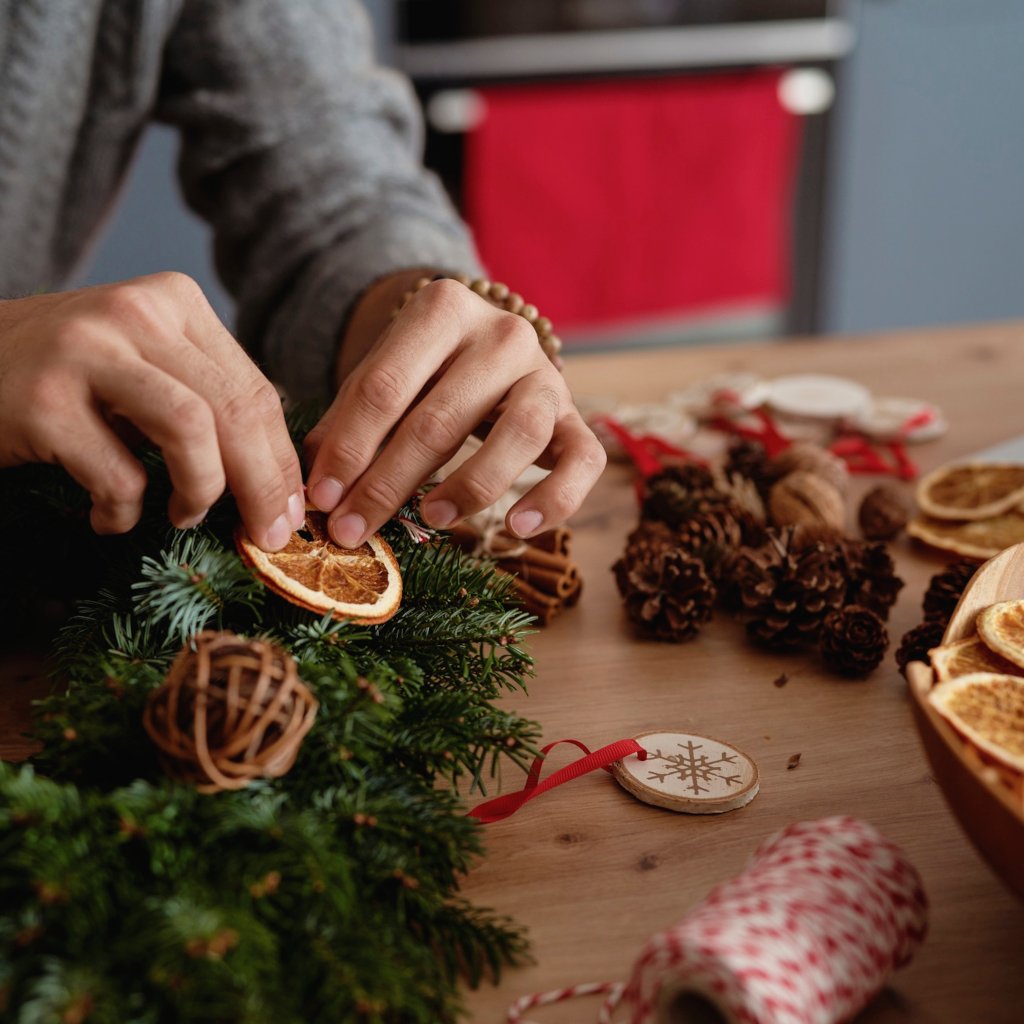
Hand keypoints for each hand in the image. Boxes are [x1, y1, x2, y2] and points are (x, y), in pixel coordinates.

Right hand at [0, 273, 303, 548]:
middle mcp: (136, 313)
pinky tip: (109, 516)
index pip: (256, 389)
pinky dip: (124, 510)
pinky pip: (117, 474)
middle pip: (236, 410)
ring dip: (202, 489)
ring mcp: (86, 351)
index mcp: (175, 301)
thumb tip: (280, 481)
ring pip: (191, 429)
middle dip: (263, 485)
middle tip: (266, 535)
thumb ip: (208, 398)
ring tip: (186, 516)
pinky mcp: (41, 400)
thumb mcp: (146, 365)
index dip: (281, 461)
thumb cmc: (68, 376)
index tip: (290, 511)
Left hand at [303, 277, 606, 547]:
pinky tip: (517, 527)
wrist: (488, 346)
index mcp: (443, 309)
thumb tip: (313, 488)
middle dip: (389, 482)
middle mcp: (503, 334)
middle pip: (441, 417)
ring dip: (470, 485)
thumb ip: (348, 424)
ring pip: (520, 433)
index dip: (349, 448)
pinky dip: (556, 498)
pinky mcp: (576, 416)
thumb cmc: (424, 372)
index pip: (384, 386)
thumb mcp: (381, 379)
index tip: (320, 499)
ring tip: (430, 519)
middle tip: (353, 529)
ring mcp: (546, 373)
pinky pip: (583, 460)